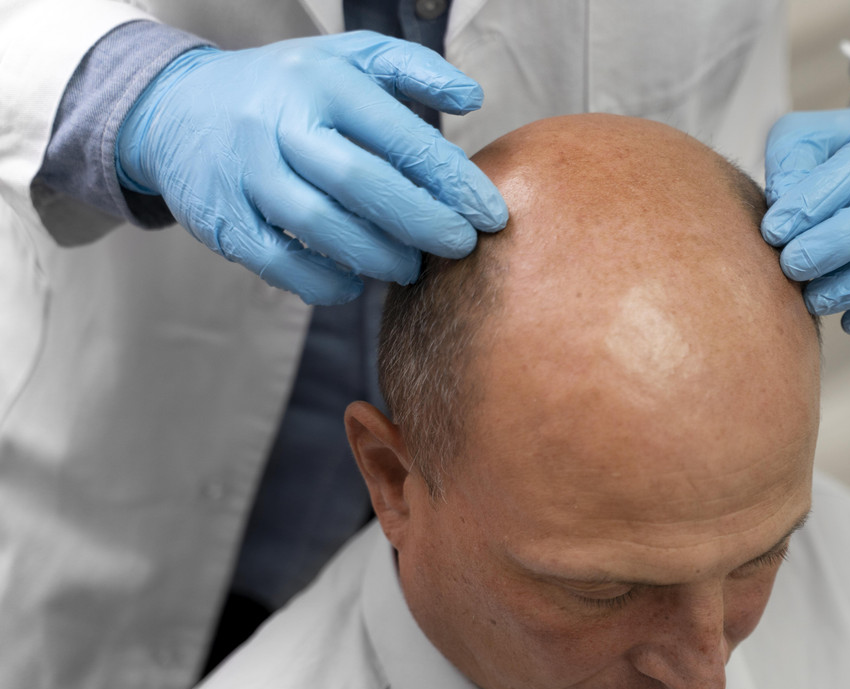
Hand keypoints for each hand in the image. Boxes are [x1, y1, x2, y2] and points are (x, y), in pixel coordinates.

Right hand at [116, 32, 507, 304]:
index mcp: (321, 80)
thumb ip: (414, 69)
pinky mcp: (220, 218)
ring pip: (318, 224)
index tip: (490, 214)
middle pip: (360, 181)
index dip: (450, 180)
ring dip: (376, 256)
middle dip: (421, 222)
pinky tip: (354, 283)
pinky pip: (277, 261)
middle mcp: (278, 122)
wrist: (174, 106)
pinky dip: (322, 280)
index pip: (397, 134)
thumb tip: (473, 98)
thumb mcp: (347, 57)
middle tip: (459, 247)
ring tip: (409, 267)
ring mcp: (244, 172)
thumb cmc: (286, 88)